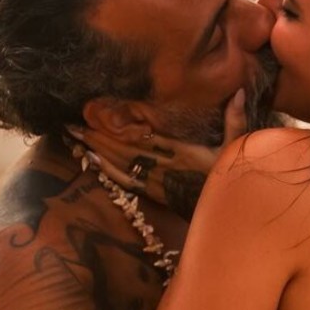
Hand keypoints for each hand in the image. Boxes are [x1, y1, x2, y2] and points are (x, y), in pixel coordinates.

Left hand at [67, 89, 247, 219]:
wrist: (227, 218)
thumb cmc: (230, 181)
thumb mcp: (237, 150)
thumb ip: (236, 120)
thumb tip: (240, 91)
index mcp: (179, 154)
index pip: (140, 137)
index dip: (116, 126)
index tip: (95, 111)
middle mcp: (162, 168)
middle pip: (122, 149)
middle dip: (96, 135)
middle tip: (69, 123)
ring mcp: (155, 182)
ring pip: (120, 164)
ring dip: (95, 150)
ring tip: (72, 137)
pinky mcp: (154, 194)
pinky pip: (125, 182)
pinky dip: (107, 170)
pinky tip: (91, 160)